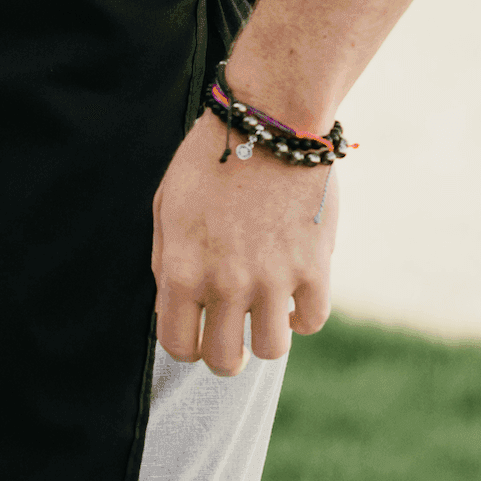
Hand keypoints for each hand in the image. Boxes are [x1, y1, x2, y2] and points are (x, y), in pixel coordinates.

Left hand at [151, 111, 337, 374]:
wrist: (269, 119)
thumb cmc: (210, 158)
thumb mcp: (167, 205)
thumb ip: (166, 262)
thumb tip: (171, 309)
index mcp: (182, 269)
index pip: (178, 345)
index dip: (186, 347)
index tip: (196, 335)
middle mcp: (226, 283)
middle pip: (226, 360)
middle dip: (226, 353)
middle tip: (232, 333)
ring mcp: (273, 279)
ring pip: (272, 350)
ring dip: (266, 334)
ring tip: (264, 309)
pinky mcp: (314, 268)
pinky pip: (311, 321)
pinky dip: (302, 314)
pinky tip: (293, 292)